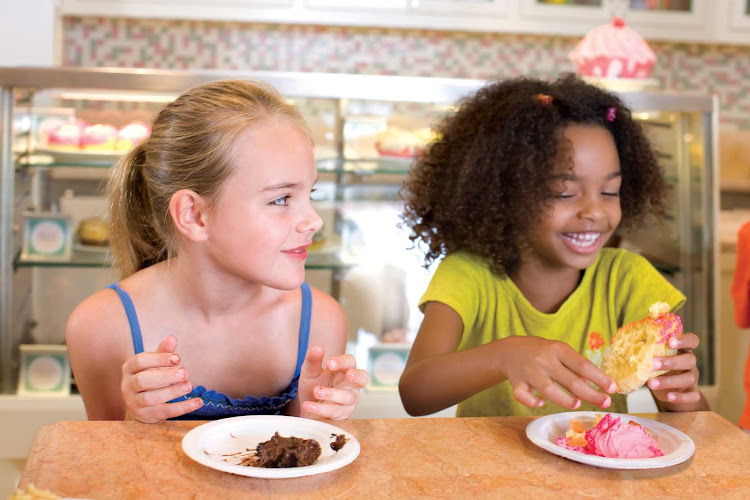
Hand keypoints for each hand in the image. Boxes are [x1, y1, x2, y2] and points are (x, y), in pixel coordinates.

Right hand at [120, 335, 202, 422]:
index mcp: (129, 368)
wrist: (141, 405)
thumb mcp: (155, 363)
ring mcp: (135, 403)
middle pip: (142, 380)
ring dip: (171, 392)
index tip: (178, 358)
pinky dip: (182, 408)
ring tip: (189, 386)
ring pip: (150, 398)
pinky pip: (165, 412)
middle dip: (165, 376)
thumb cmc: (150, 377)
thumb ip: (163, 351)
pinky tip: (198, 402)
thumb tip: (172, 337)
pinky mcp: (147, 416)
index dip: (159, 358)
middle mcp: (128, 386)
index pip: (140, 361)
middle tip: (185, 372)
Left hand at [298, 346, 368, 419]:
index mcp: (345, 371)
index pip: (350, 362)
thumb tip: (318, 348)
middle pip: (363, 378)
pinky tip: (307, 405)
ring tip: (316, 391)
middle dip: (357, 376)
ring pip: (347, 397)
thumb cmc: (314, 386)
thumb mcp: (310, 372)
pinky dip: (319, 409)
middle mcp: (351, 385)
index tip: (329, 363)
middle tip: (349, 375)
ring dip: (331, 394)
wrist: (307, 409)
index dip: (342, 362)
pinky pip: (334, 411)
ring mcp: (349, 401)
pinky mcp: (342, 415)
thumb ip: (313, 360)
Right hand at [497, 336, 615, 408]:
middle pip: (570, 380)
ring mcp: (529, 372)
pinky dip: (532, 401)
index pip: (582, 364)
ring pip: (548, 389)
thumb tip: (595, 386)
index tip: (613, 388)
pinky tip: (541, 403)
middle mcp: (544, 360)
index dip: (599, 377)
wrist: (509, 350)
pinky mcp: (516, 383)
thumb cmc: (541, 353)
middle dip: (590, 394)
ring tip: (577, 404)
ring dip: (565, 399)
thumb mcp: (559, 352)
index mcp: (558, 349)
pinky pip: (523, 395)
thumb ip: (575, 367)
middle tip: (605, 402)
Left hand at [647, 332, 703, 408]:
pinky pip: (693, 396)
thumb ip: (647, 349)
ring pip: (689, 378)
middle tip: (653, 364)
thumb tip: (627, 343)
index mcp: (682, 349)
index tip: (670, 341)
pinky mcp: (692, 392)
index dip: (684, 339)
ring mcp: (693, 377)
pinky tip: (669, 397)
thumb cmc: (658, 368)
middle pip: (690, 359)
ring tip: (651, 383)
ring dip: (669, 381)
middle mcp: (690, 362)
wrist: (670, 390)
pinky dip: (681, 397)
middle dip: (671, 362)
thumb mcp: (654, 357)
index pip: (692, 340)